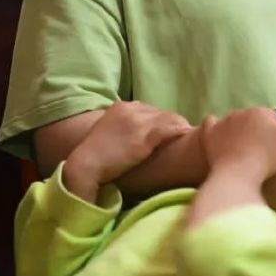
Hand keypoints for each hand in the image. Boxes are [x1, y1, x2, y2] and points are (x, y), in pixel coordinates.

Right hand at [63, 102, 190, 195]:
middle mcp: (131, 109)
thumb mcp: (112, 138)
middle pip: (163, 114)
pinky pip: (170, 128)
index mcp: (121, 108)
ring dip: (180, 129)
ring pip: (170, 119)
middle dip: (173, 126)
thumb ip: (126, 132)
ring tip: (191, 139)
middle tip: (183, 139)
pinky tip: (188, 137)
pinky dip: (180, 132)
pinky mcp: (145, 133)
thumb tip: (142, 140)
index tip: (172, 134)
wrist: (84, 168)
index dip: (163, 123)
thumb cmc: (97, 161)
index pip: (151, 111)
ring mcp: (138, 120)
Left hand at [200, 108, 275, 180]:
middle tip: (255, 147)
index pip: (269, 116)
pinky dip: (214, 127)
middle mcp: (241, 112)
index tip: (271, 143)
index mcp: (261, 112)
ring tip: (238, 146)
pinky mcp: (209, 132)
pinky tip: (217, 134)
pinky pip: (210, 122)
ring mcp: (223, 121)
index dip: (272, 129)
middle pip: (250, 117)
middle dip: (253, 127)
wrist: (238, 173)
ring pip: (232, 120)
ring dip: (236, 128)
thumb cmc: (266, 158)